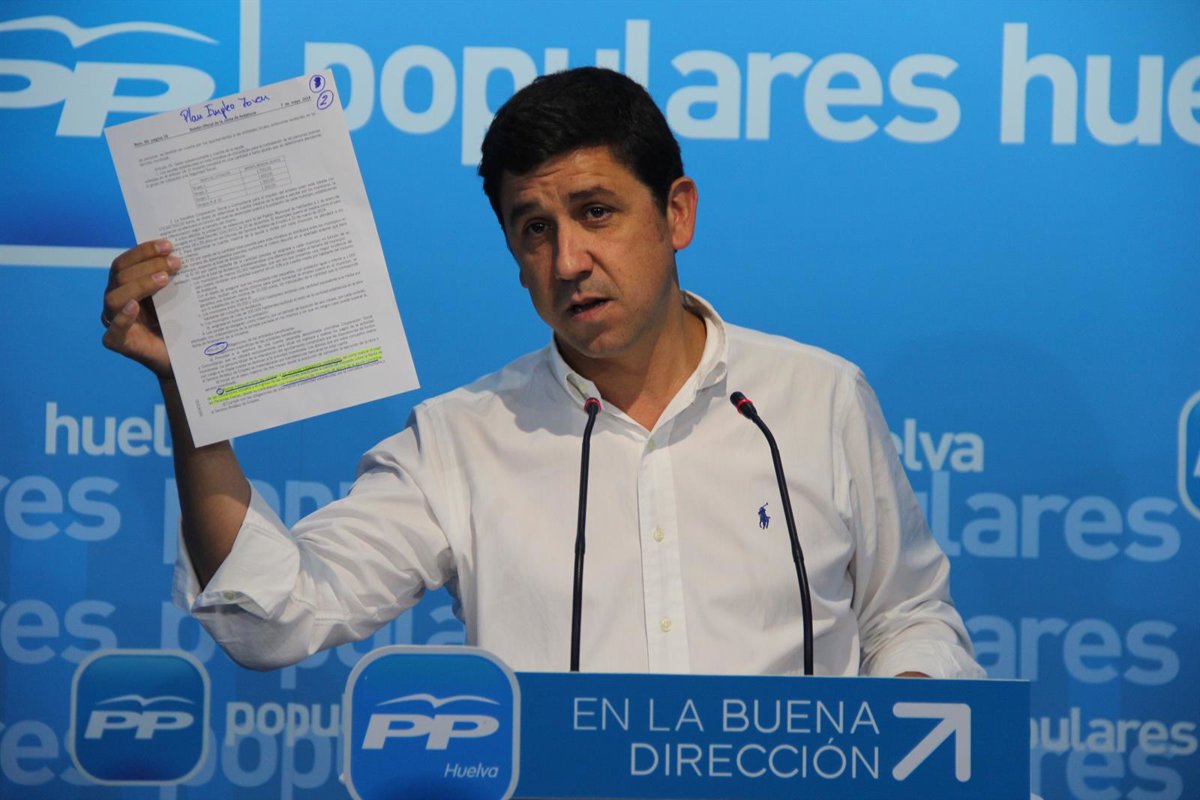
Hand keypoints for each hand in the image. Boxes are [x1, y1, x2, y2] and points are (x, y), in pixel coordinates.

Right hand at [101, 240, 180, 378]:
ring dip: (140, 284)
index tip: (169, 244)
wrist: (183, 357)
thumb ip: (174, 278)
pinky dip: (123, 317)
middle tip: (176, 262)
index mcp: (126, 286)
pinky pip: (114, 331)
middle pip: (120, 276)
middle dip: (149, 265)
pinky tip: (134, 306)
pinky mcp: (119, 343)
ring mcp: (114, 322)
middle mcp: (116, 300)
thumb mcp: (177, 297)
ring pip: (114, 298)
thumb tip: (186, 252)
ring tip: (164, 279)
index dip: (144, 251)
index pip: (126, 262)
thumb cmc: (179, 322)